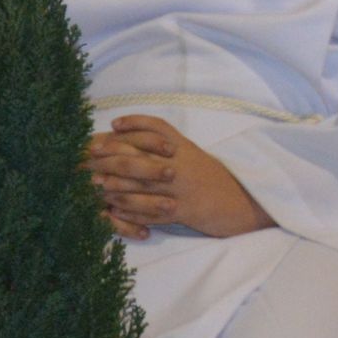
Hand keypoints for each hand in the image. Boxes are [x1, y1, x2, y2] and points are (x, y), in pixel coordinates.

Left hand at [86, 117, 275, 240]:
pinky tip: (114, 212)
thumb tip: (139, 141)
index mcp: (187, 149)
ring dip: (117, 185)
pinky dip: (132, 212)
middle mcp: (183, 166)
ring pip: (143, 185)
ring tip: (96, 184)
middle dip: (113, 155)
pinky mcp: (185, 211)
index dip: (134, 124)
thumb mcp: (196, 156)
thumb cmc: (217, 180)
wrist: (247, 203)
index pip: (158, 129)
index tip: (112, 124)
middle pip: (143, 155)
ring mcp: (183, 189)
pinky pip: (153, 211)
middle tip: (89, 155)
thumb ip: (171, 148)